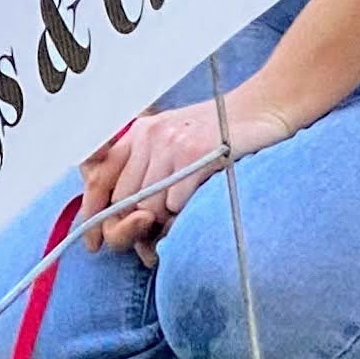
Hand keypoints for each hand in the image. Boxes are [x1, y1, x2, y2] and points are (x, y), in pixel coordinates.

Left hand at [79, 82, 293, 263]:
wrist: (266, 109)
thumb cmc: (226, 139)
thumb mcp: (180, 149)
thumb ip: (152, 180)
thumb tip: (136, 233)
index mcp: (140, 133)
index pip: (100, 178)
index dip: (93, 215)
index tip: (93, 244)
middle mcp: (149, 135)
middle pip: (123, 201)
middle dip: (134, 231)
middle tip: (152, 250)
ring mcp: (170, 143)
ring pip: (148, 208)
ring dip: (165, 226)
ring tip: (183, 222)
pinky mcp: (193, 153)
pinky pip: (175, 204)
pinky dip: (186, 213)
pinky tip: (200, 203)